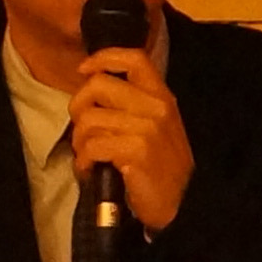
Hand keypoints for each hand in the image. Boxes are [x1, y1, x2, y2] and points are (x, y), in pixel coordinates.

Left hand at [65, 44, 193, 231]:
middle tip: (81, 129)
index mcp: (161, 96)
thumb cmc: (164, 167)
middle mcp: (155, 106)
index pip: (134, 59)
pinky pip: (93, 146)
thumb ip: (133, 106)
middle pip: (98, 85)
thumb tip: (92, 92)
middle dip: (78, 107)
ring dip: (79, 141)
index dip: (103, 58)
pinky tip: (90, 169)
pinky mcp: (136, 152)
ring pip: (90, 119)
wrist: (183, 204)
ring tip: (87, 155)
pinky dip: (83, 160)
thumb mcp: (158, 128)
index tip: (84, 70)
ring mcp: (146, 128)